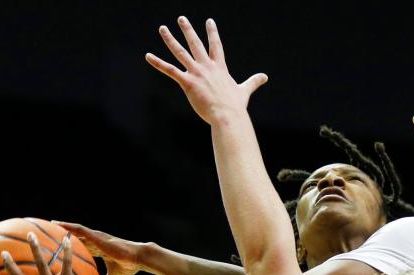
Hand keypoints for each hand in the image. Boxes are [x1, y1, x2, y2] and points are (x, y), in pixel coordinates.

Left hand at [52, 221, 143, 274]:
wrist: (138, 259)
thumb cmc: (128, 267)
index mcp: (99, 250)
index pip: (83, 247)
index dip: (72, 247)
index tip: (60, 248)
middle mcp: (96, 242)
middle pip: (77, 237)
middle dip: (64, 235)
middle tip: (50, 234)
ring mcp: (96, 238)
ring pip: (76, 230)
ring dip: (63, 227)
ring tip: (50, 224)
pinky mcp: (97, 237)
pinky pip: (79, 230)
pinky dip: (68, 227)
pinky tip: (58, 224)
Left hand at [145, 16, 267, 124]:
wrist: (227, 116)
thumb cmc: (235, 106)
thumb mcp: (244, 91)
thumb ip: (253, 82)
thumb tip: (265, 77)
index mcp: (219, 68)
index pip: (215, 46)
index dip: (212, 33)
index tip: (209, 21)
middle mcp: (207, 67)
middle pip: (196, 43)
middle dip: (188, 30)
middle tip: (181, 18)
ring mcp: (196, 73)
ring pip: (180, 52)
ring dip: (170, 40)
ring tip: (162, 28)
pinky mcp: (187, 82)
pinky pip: (170, 70)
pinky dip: (158, 63)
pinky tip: (148, 56)